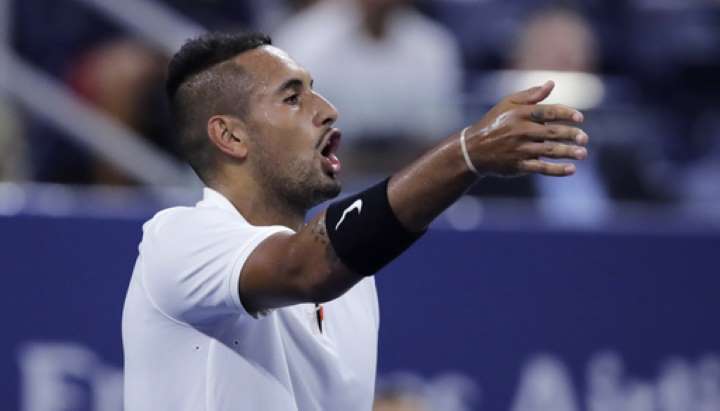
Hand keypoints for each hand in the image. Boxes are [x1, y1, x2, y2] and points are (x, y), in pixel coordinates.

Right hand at [465, 81, 588, 176]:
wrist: (473, 149)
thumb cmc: (494, 123)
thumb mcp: (508, 104)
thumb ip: (531, 95)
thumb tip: (552, 83)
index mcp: (520, 114)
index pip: (548, 111)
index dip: (566, 114)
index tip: (580, 118)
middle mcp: (520, 131)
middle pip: (551, 132)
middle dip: (570, 135)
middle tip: (584, 138)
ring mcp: (519, 149)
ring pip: (548, 151)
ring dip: (568, 152)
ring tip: (583, 154)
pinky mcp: (518, 165)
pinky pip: (540, 167)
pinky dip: (556, 170)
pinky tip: (571, 169)